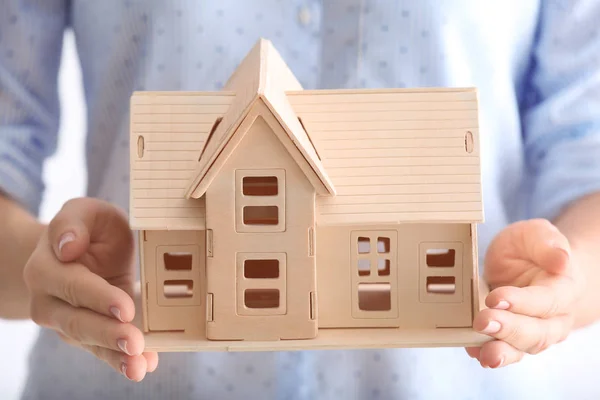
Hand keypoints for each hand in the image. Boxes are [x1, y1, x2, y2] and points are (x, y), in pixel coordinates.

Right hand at [23, 198, 157, 380]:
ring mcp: (65, 322)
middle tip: (136, 342)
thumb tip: (67, 246)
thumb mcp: (85, 212)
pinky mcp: (86, 335)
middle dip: (108, 334)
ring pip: (89, 342)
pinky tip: (143, 366)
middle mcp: (49, 301)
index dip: (98, 298)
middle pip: (78, 322)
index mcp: (45, 268)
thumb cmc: (88, 229)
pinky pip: (102, 351)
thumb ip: (74, 222)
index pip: (73, 286)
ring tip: (139, 364)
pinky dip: (121, 361)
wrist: (83, 251)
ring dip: (116, 355)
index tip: (124, 307)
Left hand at [467, 219, 584, 367]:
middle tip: (483, 322)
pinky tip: (473, 351)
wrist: (530, 263)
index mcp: (564, 288)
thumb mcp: (536, 234)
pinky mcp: (514, 338)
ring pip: (523, 348)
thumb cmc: (534, 248)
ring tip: (484, 353)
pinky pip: (506, 351)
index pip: (547, 300)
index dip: (523, 302)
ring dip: (502, 351)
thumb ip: (547, 244)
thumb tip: (561, 259)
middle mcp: (555, 317)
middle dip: (508, 329)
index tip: (496, 297)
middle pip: (537, 332)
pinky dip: (488, 353)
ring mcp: (536, 331)